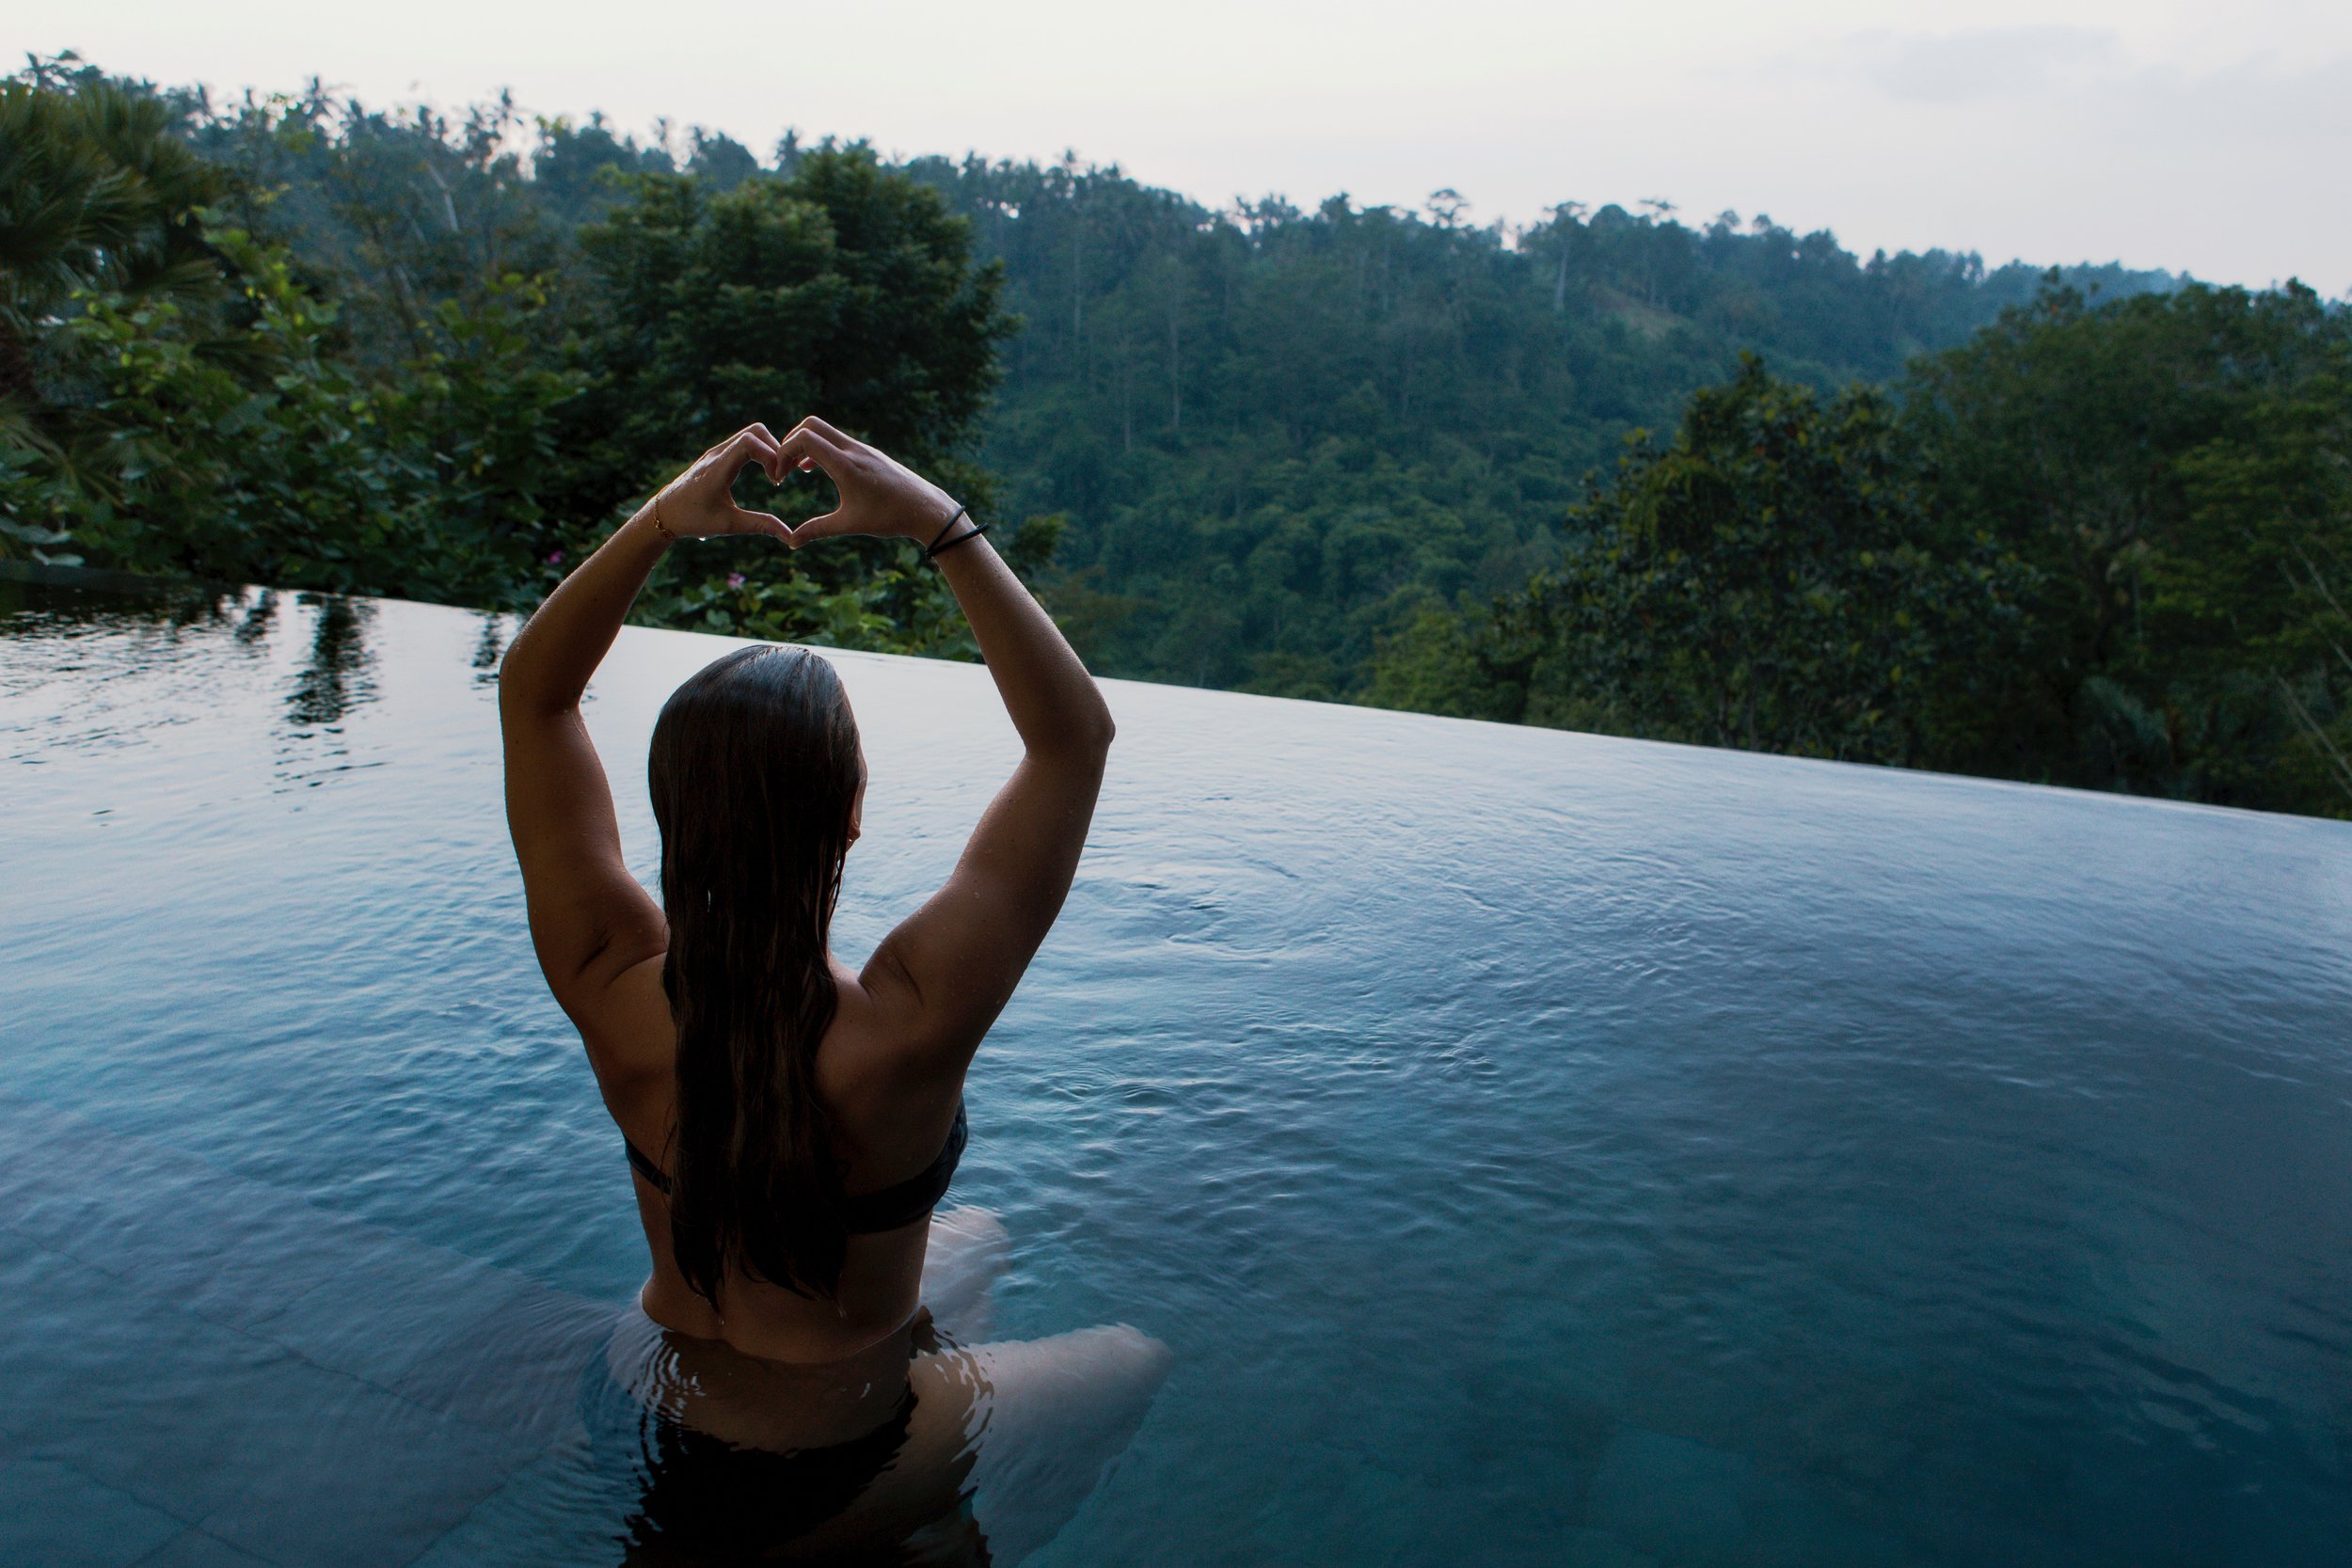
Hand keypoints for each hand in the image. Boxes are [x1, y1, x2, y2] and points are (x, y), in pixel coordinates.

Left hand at [647, 425, 791, 540]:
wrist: (663, 513)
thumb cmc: (693, 520)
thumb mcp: (728, 525)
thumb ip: (760, 526)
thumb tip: (790, 536)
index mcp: (718, 469)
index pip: (750, 442)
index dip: (771, 456)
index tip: (776, 481)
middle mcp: (716, 454)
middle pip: (756, 431)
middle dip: (775, 449)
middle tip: (780, 476)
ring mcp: (716, 452)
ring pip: (750, 434)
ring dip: (768, 450)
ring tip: (774, 476)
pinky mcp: (717, 455)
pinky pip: (743, 442)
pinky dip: (759, 451)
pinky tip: (764, 473)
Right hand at [772, 416, 961, 547]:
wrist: (926, 509)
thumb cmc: (889, 517)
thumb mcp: (849, 525)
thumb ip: (817, 530)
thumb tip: (791, 543)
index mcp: (845, 464)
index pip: (804, 439)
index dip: (783, 452)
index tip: (779, 476)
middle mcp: (853, 450)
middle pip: (811, 425)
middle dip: (790, 442)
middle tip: (784, 467)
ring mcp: (863, 449)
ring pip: (826, 432)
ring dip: (806, 446)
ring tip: (797, 470)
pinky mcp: (870, 453)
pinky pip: (838, 441)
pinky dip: (821, 449)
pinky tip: (816, 469)